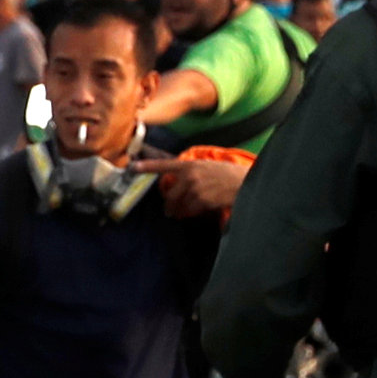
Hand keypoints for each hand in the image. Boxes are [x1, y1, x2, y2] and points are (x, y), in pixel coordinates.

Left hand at [131, 155, 247, 217]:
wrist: (244, 181)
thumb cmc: (226, 174)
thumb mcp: (206, 166)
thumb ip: (189, 172)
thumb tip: (175, 184)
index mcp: (190, 164)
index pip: (164, 165)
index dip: (147, 166)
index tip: (132, 167)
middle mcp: (190, 175)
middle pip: (170, 195)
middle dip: (169, 205)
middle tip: (169, 211)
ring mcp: (196, 188)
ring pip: (179, 205)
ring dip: (181, 211)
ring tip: (185, 211)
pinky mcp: (202, 200)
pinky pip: (190, 210)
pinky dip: (192, 212)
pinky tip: (200, 209)